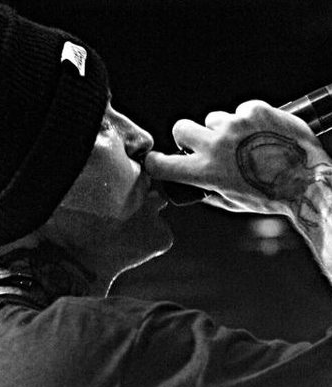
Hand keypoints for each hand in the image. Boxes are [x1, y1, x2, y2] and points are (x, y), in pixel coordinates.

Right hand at [145, 100, 329, 215]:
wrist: (306, 180)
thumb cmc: (270, 196)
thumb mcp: (231, 202)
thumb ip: (208, 192)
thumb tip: (195, 187)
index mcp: (205, 172)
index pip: (161, 164)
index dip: (155, 162)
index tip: (157, 162)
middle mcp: (215, 145)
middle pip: (181, 127)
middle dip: (187, 136)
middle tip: (203, 145)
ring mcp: (235, 125)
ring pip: (213, 118)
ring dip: (222, 129)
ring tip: (243, 143)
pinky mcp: (255, 110)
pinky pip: (240, 110)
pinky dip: (247, 120)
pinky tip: (260, 134)